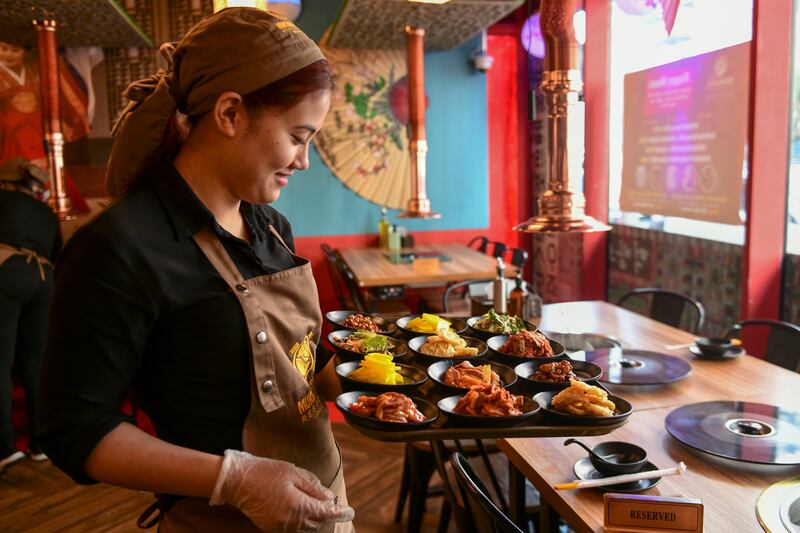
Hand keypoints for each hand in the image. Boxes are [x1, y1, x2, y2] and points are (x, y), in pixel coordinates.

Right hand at [210, 449, 353, 531]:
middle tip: (332, 503)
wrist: (237, 481)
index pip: (326, 513)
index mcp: (298, 506)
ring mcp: (280, 526)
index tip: (350, 511)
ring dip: (314, 518)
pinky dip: (301, 520)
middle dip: (326, 514)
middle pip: (317, 522)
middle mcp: (290, 521)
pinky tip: (301, 508)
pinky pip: (292, 527)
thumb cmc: (265, 472)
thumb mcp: (293, 473)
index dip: (340, 512)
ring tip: (317, 505)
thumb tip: (329, 498)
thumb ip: (313, 487)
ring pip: (305, 527)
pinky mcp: (271, 527)